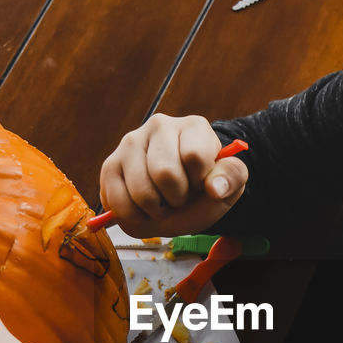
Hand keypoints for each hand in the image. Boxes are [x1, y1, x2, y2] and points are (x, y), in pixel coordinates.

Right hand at [99, 114, 247, 237]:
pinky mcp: (110, 164)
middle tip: (179, 197)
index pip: (194, 156)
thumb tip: (214, 187)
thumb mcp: (227, 187)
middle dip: (176, 199)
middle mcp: (160, 126)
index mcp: (194, 127)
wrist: (177, 201)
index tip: (201, 184)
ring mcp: (131, 143)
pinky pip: (118, 200)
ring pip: (141, 190)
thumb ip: (232, 179)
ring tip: (162, 203)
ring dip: (155, 210)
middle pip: (165, 173)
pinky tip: (143, 208)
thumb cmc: (202, 191)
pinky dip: (134, 216)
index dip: (200, 182)